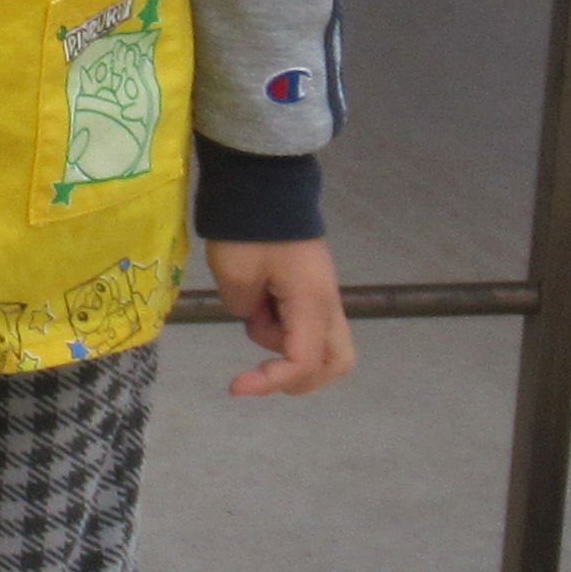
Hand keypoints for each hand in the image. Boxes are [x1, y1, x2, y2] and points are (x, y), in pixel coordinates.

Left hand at [206, 238, 354, 397]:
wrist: (264, 185)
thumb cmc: (249, 228)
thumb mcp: (235, 274)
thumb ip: (247, 309)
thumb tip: (255, 315)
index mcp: (311, 301)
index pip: (303, 361)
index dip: (271, 382)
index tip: (235, 386)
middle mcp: (327, 303)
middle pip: (335, 363)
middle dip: (299, 378)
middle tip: (260, 372)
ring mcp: (323, 296)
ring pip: (323, 347)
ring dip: (288, 349)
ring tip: (254, 310)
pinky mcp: (312, 289)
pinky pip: (306, 326)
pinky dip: (284, 330)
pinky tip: (259, 303)